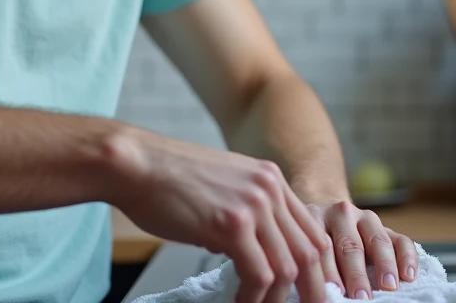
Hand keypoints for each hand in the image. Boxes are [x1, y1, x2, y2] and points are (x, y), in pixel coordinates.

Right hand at [108, 131, 331, 302]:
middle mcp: (269, 188)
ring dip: (277, 299)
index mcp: (270, 179)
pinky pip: (258, 275)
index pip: (311, 230)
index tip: (313, 292)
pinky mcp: (231, 224)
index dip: (319, 268)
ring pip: (288, 267)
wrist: (136, 165)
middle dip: (314, 289)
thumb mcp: (224, 187)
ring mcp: (253, 205)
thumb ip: (248, 214)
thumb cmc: (168, 181)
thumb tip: (256, 253)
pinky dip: (254, 298)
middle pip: (310, 250)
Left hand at [306, 200, 417, 298]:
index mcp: (315, 218)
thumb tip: (320, 292)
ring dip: (384, 265)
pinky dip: (407, 258)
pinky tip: (408, 276)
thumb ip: (311, 266)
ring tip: (388, 286)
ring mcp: (366, 218)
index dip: (328, 273)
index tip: (334, 292)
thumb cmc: (313, 243)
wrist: (327, 216)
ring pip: (378, 240)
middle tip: (361, 296)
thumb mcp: (306, 247)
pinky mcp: (388, 227)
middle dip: (356, 274)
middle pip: (350, 245)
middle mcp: (341, 214)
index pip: (323, 248)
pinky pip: (401, 240)